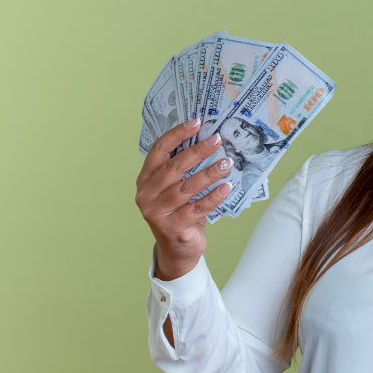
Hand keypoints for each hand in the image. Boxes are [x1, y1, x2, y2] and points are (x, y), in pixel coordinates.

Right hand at [134, 119, 233, 278]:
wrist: (177, 249)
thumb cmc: (180, 211)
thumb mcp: (177, 188)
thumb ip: (184, 169)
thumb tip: (209, 140)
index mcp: (145, 178)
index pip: (158, 150)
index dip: (177, 134)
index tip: (197, 122)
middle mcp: (146, 193)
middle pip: (173, 167)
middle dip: (197, 151)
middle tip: (217, 140)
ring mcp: (156, 212)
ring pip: (186, 187)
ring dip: (209, 173)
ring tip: (227, 163)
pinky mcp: (171, 227)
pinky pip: (196, 208)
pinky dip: (213, 197)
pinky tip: (227, 187)